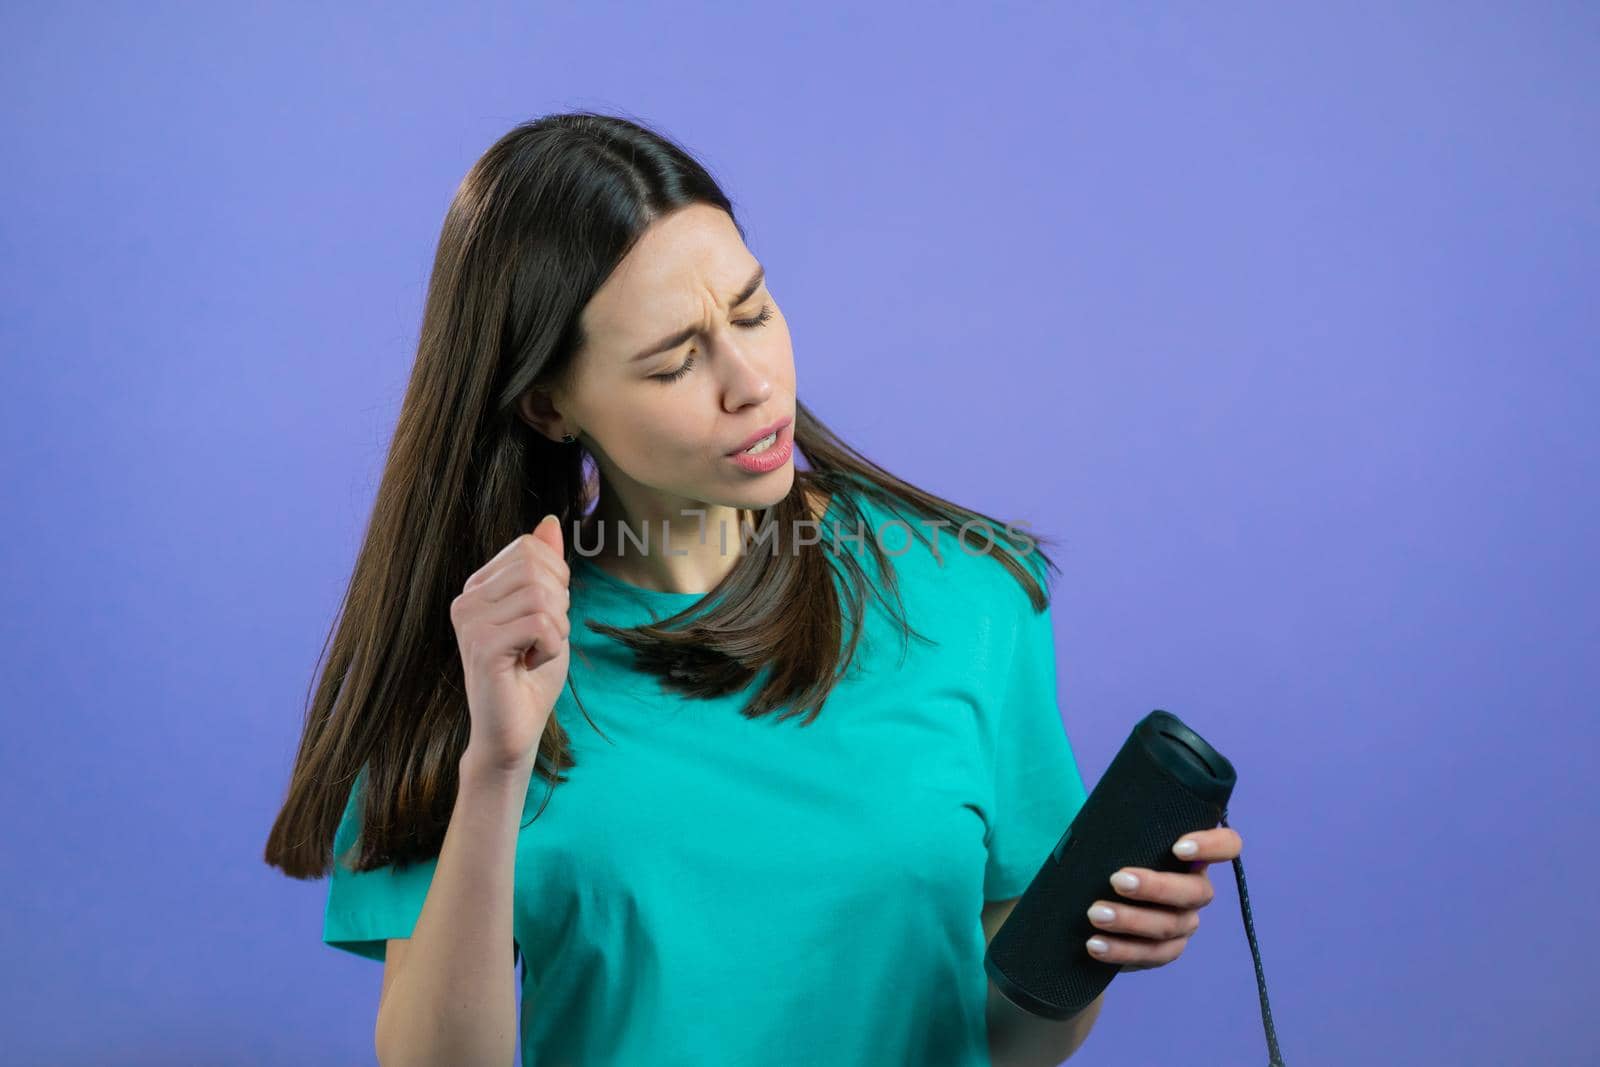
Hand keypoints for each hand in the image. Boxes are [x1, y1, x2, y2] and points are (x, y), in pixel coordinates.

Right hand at [451, 514, 571, 775]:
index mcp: (479, 587)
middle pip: (536, 565)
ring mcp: (470, 621)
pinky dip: (551, 648)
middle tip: (541, 639)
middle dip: (558, 603)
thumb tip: (548, 522)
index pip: (531, 548)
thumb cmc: (531, 676)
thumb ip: (547, 569)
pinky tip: (530, 665)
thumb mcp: (548, 613)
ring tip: (534, 653)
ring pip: (542, 595)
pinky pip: (541, 624)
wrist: (513, 732)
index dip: (556, 580)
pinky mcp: (481, 645)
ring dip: (556, 630)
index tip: (544, 619)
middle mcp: (467, 599)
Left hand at [1083, 827, 1243, 971]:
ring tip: (1095, 914)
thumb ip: (1121, 826)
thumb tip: (1100, 820)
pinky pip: (1151, 955)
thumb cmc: (1109, 857)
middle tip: (1116, 881)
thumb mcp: (1117, 837)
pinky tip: (1095, 944)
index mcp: (1192, 855)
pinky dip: (1121, 950)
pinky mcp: (1165, 950)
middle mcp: (1195, 889)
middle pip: (1194, 892)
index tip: (1178, 847)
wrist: (1092, 899)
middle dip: (1155, 887)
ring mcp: (1184, 922)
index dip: (1213, 846)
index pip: (1226, 845)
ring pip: (1169, 926)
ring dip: (1130, 920)